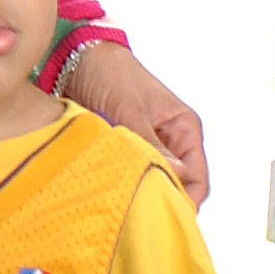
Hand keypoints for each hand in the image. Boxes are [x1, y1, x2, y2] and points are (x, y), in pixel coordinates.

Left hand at [63, 42, 209, 208]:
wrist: (77, 58)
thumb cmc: (111, 73)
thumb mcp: (131, 109)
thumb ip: (151, 143)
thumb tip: (177, 176)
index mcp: (185, 129)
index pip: (197, 177)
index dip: (188, 199)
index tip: (168, 216)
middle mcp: (171, 140)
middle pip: (177, 183)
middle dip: (163, 198)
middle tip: (143, 216)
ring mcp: (148, 144)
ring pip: (153, 178)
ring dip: (141, 189)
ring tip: (126, 204)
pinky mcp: (125, 146)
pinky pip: (131, 170)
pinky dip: (124, 179)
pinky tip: (112, 189)